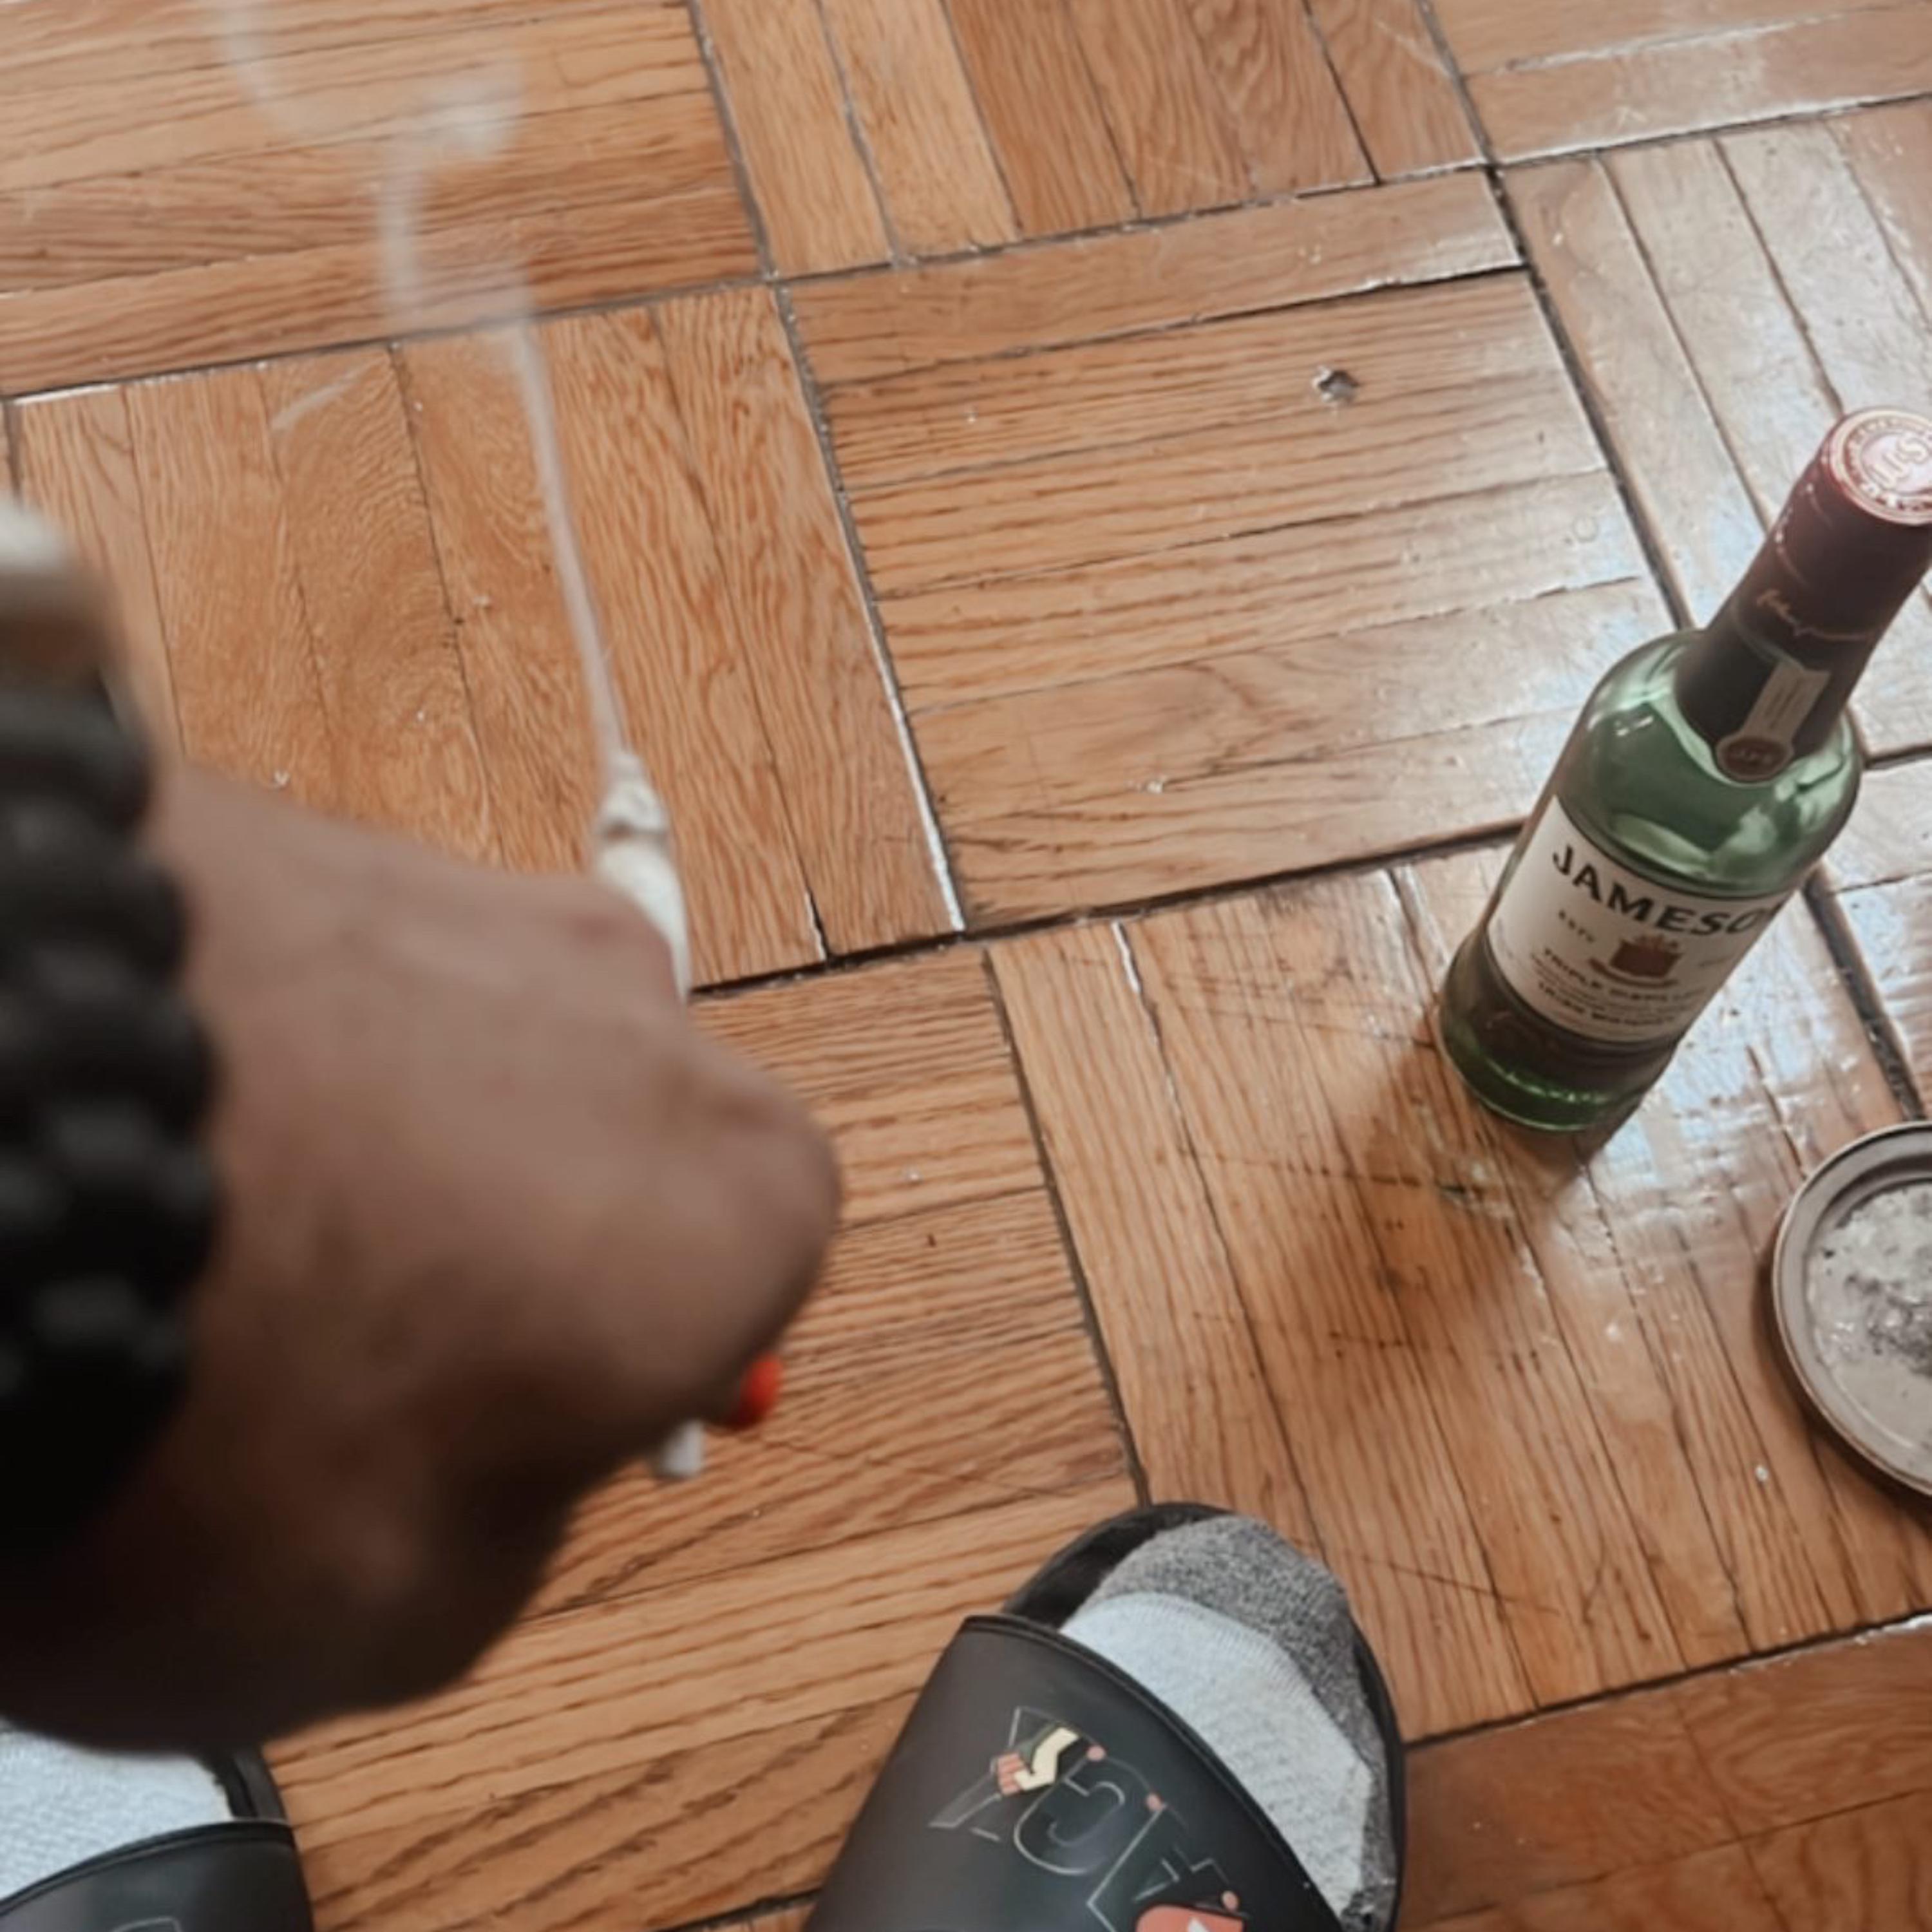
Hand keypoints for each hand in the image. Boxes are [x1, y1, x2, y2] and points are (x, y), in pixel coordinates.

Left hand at [0, 771, 836, 1747]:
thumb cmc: (219, 1402)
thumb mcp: (402, 1615)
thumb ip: (503, 1533)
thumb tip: (475, 1469)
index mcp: (739, 1199)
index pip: (730, 1298)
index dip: (604, 1386)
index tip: (493, 1439)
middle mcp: (643, 1016)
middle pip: (602, 1157)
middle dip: (502, 1245)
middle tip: (346, 1354)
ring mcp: (476, 902)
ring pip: (468, 1057)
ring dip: (382, 1148)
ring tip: (223, 1249)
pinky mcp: (313, 831)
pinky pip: (331, 980)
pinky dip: (272, 1059)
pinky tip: (161, 1147)